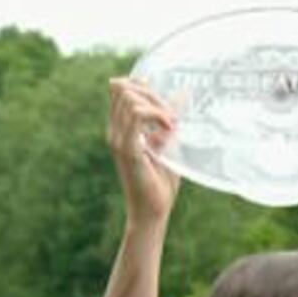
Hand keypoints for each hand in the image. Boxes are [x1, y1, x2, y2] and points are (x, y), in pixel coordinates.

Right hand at [107, 78, 181, 225]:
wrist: (152, 211)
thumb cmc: (160, 182)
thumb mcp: (168, 142)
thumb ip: (169, 119)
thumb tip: (183, 94)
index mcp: (120, 128)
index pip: (120, 88)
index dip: (142, 85)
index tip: (165, 106)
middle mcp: (114, 130)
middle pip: (123, 88)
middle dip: (152, 94)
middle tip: (171, 117)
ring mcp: (117, 139)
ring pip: (129, 97)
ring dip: (156, 104)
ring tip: (171, 124)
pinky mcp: (127, 149)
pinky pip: (136, 115)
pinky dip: (157, 115)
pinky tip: (169, 129)